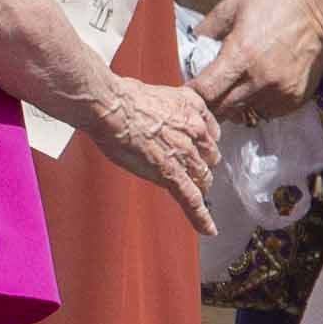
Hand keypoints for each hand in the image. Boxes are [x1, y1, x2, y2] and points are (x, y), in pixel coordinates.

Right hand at [93, 76, 219, 212]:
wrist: (111, 106)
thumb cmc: (122, 98)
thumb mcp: (157, 94)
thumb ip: (166, 108)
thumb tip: (155, 115)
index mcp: (192, 108)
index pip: (211, 133)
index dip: (204, 145)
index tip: (200, 150)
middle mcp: (195, 131)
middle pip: (209, 158)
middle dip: (201, 167)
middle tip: (190, 172)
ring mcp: (184, 154)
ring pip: (202, 178)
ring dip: (199, 187)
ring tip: (194, 196)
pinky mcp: (170, 173)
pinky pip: (191, 199)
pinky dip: (201, 217)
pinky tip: (208, 228)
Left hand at [193, 0, 322, 119]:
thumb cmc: (278, 0)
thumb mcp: (235, 4)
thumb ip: (208, 28)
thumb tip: (190, 47)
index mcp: (241, 54)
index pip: (205, 91)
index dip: (191, 93)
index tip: (187, 90)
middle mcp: (260, 79)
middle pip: (221, 110)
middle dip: (209, 103)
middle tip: (206, 93)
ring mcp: (279, 92)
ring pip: (243, 114)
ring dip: (233, 105)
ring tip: (232, 89)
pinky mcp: (295, 99)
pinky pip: (266, 113)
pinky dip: (256, 105)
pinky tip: (256, 88)